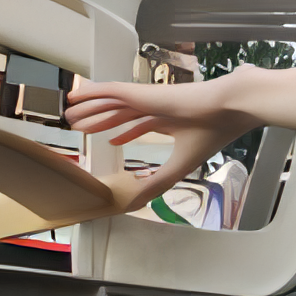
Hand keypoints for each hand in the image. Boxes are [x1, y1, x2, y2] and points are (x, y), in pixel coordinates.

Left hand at [64, 71, 259, 211]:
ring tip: (71, 114)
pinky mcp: (141, 92)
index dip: (127, 132)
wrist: (225, 108)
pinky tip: (77, 96)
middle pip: (123, 113)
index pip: (143, 124)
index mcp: (171, 120)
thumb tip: (137, 204)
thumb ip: (158, 182)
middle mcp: (157, 107)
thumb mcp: (180, 165)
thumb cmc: (211, 133)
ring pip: (112, 103)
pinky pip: (109, 92)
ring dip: (91, 109)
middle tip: (79, 126)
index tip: (112, 140)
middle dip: (101, 120)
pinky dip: (92, 93)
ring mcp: (149, 98)